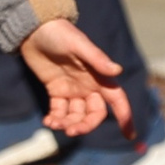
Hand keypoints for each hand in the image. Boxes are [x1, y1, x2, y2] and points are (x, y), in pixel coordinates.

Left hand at [19, 18, 133, 138]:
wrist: (34, 29)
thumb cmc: (59, 33)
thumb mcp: (78, 45)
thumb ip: (98, 59)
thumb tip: (118, 72)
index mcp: (99, 76)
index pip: (117, 99)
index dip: (125, 116)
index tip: (130, 135)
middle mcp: (88, 85)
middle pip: (94, 114)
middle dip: (85, 125)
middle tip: (71, 131)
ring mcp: (72, 89)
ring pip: (76, 115)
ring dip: (67, 124)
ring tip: (53, 124)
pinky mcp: (56, 90)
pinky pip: (59, 111)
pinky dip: (55, 119)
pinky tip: (47, 121)